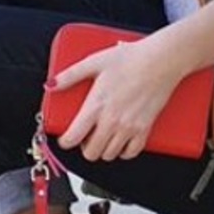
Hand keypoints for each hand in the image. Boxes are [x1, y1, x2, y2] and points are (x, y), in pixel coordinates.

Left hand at [52, 35, 184, 161]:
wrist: (162, 60)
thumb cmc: (131, 58)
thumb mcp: (94, 62)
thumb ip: (70, 75)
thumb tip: (51, 84)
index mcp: (96, 105)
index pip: (73, 137)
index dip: (65, 142)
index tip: (65, 138)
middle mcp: (112, 120)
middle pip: (91, 152)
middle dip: (84, 148)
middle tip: (85, 137)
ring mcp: (129, 127)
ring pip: (109, 155)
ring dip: (103, 150)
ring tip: (102, 136)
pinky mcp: (145, 129)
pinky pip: (131, 153)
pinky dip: (123, 151)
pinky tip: (120, 141)